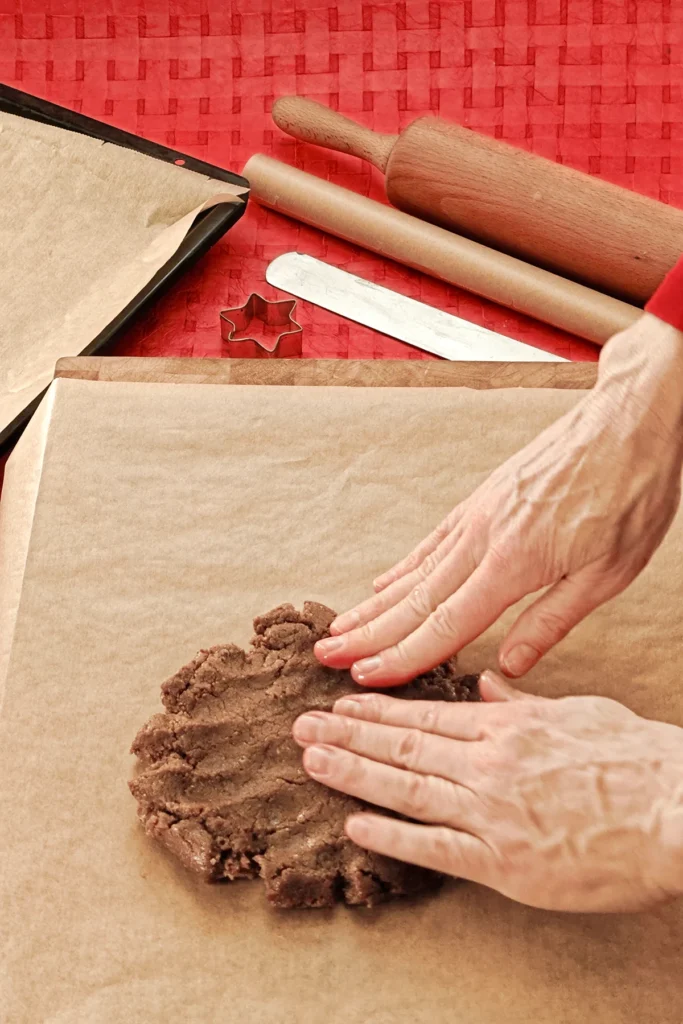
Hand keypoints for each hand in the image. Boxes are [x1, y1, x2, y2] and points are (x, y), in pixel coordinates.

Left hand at [292, 672, 682, 911]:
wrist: (675, 809)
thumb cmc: (634, 760)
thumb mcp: (576, 711)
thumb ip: (523, 702)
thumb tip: (487, 683)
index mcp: (507, 726)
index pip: (425, 715)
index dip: (376, 710)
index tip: (339, 703)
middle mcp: (488, 764)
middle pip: (403, 746)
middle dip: (347, 735)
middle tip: (301, 727)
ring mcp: (491, 813)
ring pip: (406, 788)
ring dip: (352, 772)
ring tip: (311, 760)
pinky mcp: (502, 863)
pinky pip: (435, 847)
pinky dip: (391, 835)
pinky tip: (355, 823)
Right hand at [315, 316, 682, 685]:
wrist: (631, 420)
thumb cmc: (630, 493)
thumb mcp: (608, 573)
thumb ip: (551, 621)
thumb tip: (510, 664)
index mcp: (514, 563)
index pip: (446, 624)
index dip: (402, 656)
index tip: (365, 677)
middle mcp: (483, 538)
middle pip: (415, 599)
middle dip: (368, 634)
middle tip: (325, 656)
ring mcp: (477, 515)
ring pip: (415, 570)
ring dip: (374, 605)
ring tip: (340, 627)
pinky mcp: (482, 499)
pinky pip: (431, 541)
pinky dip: (403, 566)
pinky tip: (383, 583)